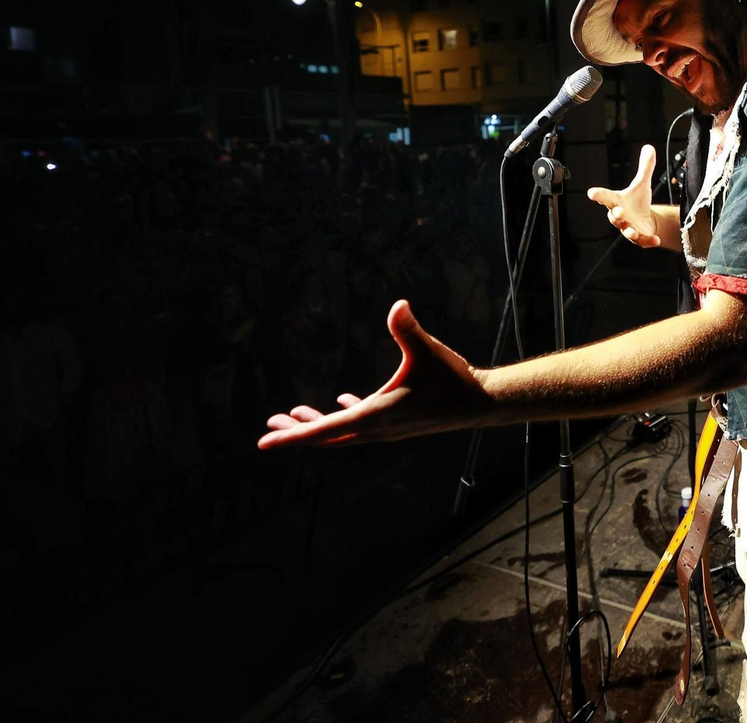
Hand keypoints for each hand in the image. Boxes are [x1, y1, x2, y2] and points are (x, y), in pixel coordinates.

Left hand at [258, 300, 489, 449]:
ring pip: (342, 432)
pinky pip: (360, 425)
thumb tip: (398, 304)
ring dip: (318, 425)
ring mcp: (386, 430)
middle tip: (270, 426)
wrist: (480, 403)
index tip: (265, 441)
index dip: (293, 435)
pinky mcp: (396, 424)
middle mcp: (377, 429)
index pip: (325, 429)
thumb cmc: (453, 379)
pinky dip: (344, 417)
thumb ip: (408, 329)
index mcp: (376, 416)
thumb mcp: (428, 351)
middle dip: (297, 431)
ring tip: (294, 414)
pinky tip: (343, 402)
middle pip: (327, 435)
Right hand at [586, 143, 663, 247]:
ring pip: (626, 231)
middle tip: (620, 211)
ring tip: (633, 231)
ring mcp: (628, 228)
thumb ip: (645, 167)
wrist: (645, 221)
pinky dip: (648, 241)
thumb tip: (649, 147)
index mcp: (617, 201)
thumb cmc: (638, 202)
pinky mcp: (639, 238)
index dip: (598, 194)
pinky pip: (642, 241)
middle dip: (616, 215)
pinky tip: (655, 240)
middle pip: (614, 217)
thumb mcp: (642, 184)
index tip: (591, 193)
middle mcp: (620, 216)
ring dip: (629, 232)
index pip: (605, 196)